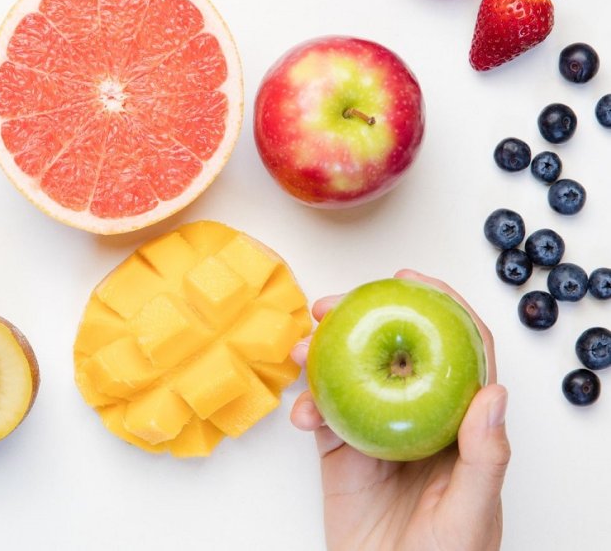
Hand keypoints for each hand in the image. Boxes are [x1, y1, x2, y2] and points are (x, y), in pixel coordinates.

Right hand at [291, 269, 509, 550]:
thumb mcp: (473, 511)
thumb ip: (484, 456)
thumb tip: (494, 393)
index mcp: (457, 423)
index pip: (458, 351)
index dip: (439, 307)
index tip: (408, 281)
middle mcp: (416, 417)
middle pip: (393, 350)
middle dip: (360, 318)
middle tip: (330, 306)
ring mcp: (374, 431)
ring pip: (348, 374)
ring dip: (321, 355)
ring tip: (301, 349)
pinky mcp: (339, 452)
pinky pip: (320, 415)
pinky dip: (305, 406)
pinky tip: (300, 413)